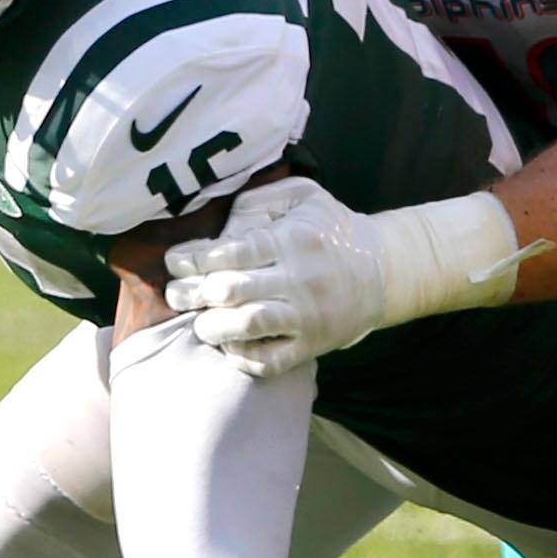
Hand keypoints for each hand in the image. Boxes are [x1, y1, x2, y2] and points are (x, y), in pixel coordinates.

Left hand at [163, 176, 388, 376]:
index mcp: (292, 240)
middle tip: (175, 295)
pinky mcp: (312, 345)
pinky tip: (230, 346)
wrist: (381, 270)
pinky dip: (242, 357)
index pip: (231, 252)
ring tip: (201, 324)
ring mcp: (306, 316)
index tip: (175, 262)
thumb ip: (259, 199)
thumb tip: (217, 219)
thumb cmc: (329, 229)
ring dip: (212, 327)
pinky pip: (270, 361)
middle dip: (192, 295)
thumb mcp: (304, 196)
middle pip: (231, 290)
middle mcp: (299, 278)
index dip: (193, 259)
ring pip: (247, 326)